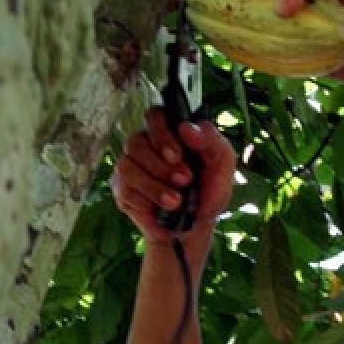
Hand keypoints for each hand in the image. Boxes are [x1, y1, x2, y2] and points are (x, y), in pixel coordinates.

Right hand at [111, 108, 235, 242]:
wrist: (195, 228)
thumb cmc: (208, 193)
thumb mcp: (222, 166)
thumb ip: (212, 141)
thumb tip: (186, 127)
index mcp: (170, 133)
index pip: (154, 115)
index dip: (161, 133)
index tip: (177, 156)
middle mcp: (146, 145)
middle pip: (136, 141)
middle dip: (161, 166)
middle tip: (184, 182)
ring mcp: (130, 166)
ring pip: (127, 166)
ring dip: (153, 186)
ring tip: (175, 202)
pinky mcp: (121, 188)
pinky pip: (123, 188)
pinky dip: (144, 200)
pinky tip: (158, 208)